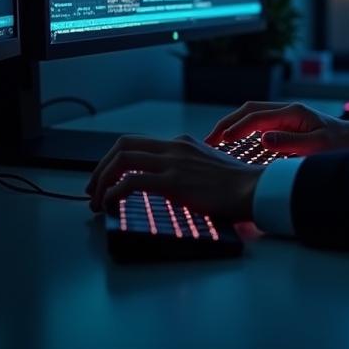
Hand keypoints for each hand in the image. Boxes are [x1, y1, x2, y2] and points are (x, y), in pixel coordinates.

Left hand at [85, 133, 263, 221]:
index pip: (138, 143)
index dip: (115, 160)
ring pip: (122, 160)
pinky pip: (132, 181)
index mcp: (182, 143)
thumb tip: (174, 184)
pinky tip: (110, 205)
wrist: (254, 188)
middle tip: (93, 190)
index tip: (107, 179)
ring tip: (97, 201)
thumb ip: (188, 169)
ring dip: (102, 180)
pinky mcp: (174, 181)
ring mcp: (173, 162)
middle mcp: (174, 147)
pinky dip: (114, 193)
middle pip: (123, 146)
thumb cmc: (237, 185)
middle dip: (101, 167)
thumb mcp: (208, 168)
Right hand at [205, 101, 348, 154]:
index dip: (236, 128)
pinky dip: (243, 132)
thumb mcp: (317, 145)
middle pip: (248, 110)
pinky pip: (258, 124)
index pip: (256, 117)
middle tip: (208, 141)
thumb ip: (290, 141)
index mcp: (293, 112)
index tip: (220, 141)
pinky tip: (234, 145)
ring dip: (232, 126)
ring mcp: (285, 116)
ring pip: (251, 115)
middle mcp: (286, 110)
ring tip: (214, 143)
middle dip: (227, 123)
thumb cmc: (338, 143)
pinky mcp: (285, 124)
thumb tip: (263, 139)